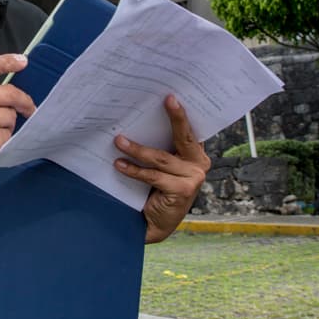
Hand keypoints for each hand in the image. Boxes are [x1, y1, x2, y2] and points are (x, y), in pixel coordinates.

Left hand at [112, 95, 209, 242]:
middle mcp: (199, 163)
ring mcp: (193, 178)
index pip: (188, 129)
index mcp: (195, 153)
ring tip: (118, 140)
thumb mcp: (161, 164)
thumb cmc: (155, 187)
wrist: (155, 221)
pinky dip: (134, 170)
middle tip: (166, 100)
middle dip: (175, 117)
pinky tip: (119, 164)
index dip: (180, 113)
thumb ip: (160, 146)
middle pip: (183, 137)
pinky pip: (153, 176)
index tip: (171, 96)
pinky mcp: (182, 191)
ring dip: (136, 148)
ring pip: (160, 158)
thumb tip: (139, 119)